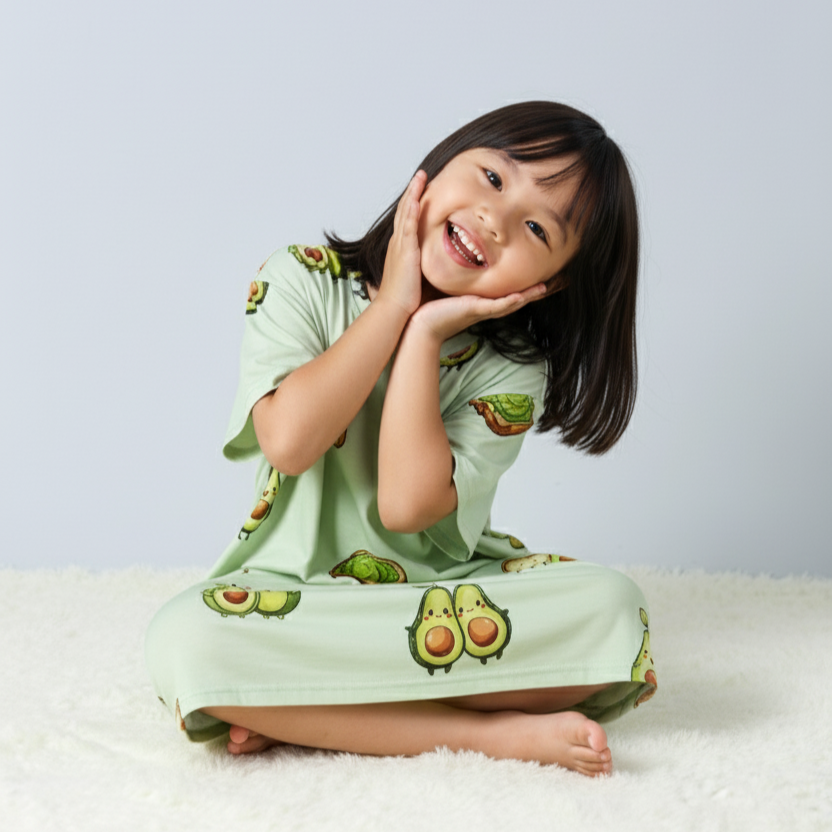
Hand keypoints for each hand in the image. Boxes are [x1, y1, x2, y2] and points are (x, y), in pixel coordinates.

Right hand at [375, 171, 426, 317]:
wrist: (395, 309)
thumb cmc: (405, 299)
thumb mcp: (416, 278)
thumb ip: (425, 268)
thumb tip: (438, 267)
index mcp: (401, 250)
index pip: (407, 222)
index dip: (413, 205)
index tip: (421, 192)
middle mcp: (398, 244)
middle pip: (404, 211)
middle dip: (412, 192)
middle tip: (420, 176)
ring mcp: (400, 246)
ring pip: (405, 213)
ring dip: (412, 193)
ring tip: (420, 177)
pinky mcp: (405, 251)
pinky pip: (407, 225)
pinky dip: (411, 209)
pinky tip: (416, 197)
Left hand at [407, 282, 549, 344]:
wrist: (419, 325)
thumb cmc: (430, 306)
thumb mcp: (446, 284)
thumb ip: (453, 271)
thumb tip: (452, 251)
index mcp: (480, 300)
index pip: (507, 290)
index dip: (524, 283)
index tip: (540, 275)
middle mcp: (485, 306)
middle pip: (516, 297)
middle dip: (534, 290)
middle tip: (555, 281)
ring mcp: (482, 310)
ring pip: (512, 303)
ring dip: (529, 296)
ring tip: (546, 287)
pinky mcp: (474, 312)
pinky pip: (496, 307)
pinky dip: (509, 302)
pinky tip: (522, 296)